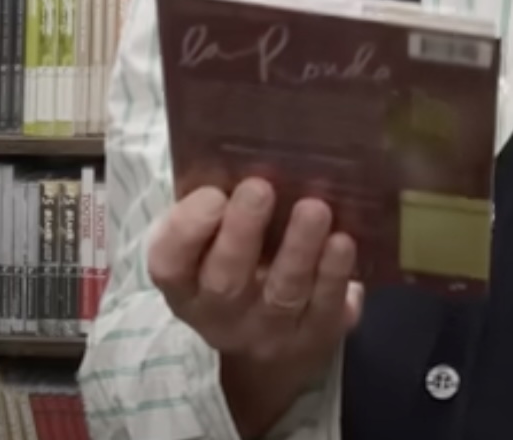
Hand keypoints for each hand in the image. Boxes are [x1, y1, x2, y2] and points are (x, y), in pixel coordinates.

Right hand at [148, 177, 362, 429]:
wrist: (272, 354)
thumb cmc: (239, 268)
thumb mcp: (212, 246)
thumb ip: (217, 212)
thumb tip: (247, 158)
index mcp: (185, 285)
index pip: (169, 264)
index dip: (187, 230)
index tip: (213, 195)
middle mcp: (221, 314)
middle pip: (225, 281)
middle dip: (242, 232)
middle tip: (260, 189)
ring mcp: (269, 331)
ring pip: (283, 293)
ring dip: (299, 249)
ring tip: (314, 209)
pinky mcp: (315, 336)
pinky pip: (326, 307)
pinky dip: (334, 274)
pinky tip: (342, 242)